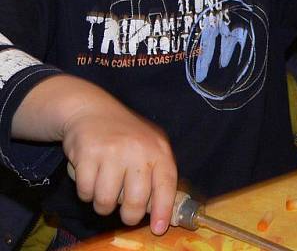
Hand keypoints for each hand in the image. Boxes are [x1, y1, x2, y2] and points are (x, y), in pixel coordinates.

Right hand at [12, 75, 176, 234]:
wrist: (92, 110)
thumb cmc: (125, 136)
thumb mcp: (149, 147)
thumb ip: (157, 175)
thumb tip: (163, 212)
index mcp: (158, 149)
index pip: (166, 184)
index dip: (163, 210)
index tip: (159, 229)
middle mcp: (138, 149)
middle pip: (136, 200)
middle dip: (130, 215)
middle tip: (126, 214)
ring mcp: (112, 151)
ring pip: (106, 201)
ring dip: (103, 204)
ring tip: (105, 189)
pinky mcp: (87, 154)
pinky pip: (86, 193)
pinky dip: (86, 193)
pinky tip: (90, 178)